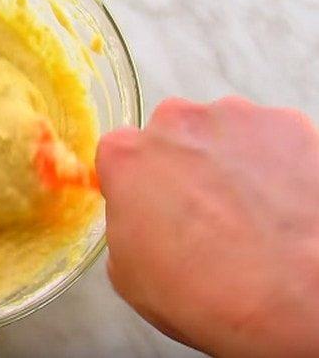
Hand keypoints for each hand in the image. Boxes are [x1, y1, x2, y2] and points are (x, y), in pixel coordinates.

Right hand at [97, 97, 318, 356]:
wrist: (296, 295)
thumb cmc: (209, 292)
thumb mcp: (129, 275)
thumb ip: (124, 226)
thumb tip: (139, 220)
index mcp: (127, 157)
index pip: (118, 154)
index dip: (135, 182)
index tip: (148, 205)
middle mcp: (176, 123)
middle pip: (171, 135)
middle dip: (181, 166)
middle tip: (201, 213)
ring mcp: (235, 117)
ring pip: (221, 133)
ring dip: (227, 163)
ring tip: (247, 214)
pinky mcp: (287, 123)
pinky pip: (270, 138)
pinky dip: (273, 163)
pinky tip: (279, 205)